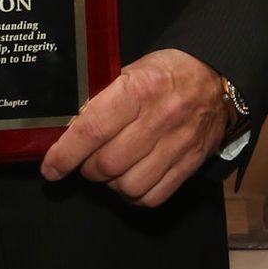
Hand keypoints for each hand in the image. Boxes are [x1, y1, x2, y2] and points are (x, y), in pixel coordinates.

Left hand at [39, 49, 226, 206]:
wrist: (216, 79)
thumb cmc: (167, 73)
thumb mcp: (132, 71)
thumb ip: (102, 98)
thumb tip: (67, 128)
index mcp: (140, 89)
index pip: (93, 129)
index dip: (66, 154)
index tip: (51, 167)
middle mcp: (160, 119)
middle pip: (107, 164)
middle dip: (87, 168)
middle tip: (86, 160)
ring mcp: (178, 145)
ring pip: (128, 186)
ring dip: (110, 184)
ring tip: (110, 169)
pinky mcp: (190, 164)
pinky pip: (152, 197)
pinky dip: (134, 195)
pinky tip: (130, 179)